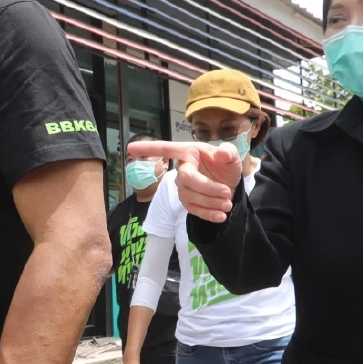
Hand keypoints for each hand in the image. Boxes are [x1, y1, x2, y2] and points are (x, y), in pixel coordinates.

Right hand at [127, 139, 241, 221]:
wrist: (231, 185)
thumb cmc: (226, 166)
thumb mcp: (232, 156)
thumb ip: (228, 152)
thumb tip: (220, 154)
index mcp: (189, 153)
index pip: (167, 149)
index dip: (149, 148)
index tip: (131, 148)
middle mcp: (183, 169)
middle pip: (186, 180)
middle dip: (207, 188)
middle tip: (226, 192)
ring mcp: (183, 187)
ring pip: (190, 197)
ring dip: (210, 202)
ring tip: (228, 204)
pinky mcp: (188, 203)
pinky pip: (193, 210)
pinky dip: (208, 214)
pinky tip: (221, 215)